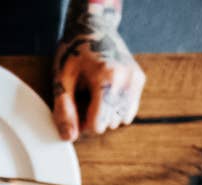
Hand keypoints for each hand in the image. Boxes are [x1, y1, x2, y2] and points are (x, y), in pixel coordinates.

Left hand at [53, 4, 144, 140]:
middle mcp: (127, 79)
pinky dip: (115, 109)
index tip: (74, 111)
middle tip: (82, 100)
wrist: (94, 30)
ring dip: (105, 115)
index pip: (98, 125)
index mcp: (107, 77)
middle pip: (109, 124)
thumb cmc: (73, 55)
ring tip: (92, 95)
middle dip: (93, 119)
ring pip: (121, 120)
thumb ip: (64, 110)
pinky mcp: (140, 80)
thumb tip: (70, 138)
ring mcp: (136, 79)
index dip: (81, 124)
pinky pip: (128, 110)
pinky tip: (104, 94)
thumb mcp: (61, 81)